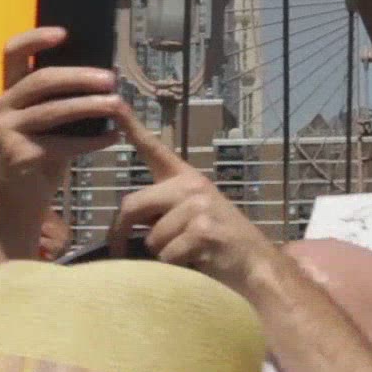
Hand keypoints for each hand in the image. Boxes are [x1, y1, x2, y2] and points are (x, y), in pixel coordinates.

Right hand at [0, 28, 123, 217]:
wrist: (17, 206)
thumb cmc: (38, 159)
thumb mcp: (44, 126)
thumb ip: (57, 101)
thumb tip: (100, 79)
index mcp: (6, 94)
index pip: (12, 54)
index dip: (35, 39)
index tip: (64, 33)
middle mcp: (0, 108)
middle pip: (42, 79)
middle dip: (80, 77)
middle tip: (111, 79)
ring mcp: (6, 132)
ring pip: (55, 110)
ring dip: (91, 105)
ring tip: (117, 104)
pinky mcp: (19, 155)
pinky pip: (65, 143)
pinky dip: (93, 140)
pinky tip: (113, 138)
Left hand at [107, 106, 280, 295]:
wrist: (257, 264)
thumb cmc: (219, 245)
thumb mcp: (192, 217)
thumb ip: (161, 210)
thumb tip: (122, 226)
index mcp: (185, 178)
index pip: (153, 148)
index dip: (130, 124)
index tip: (114, 102)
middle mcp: (191, 186)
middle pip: (132, 205)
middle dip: (121, 233)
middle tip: (120, 251)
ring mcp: (198, 206)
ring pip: (150, 239)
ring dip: (159, 256)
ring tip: (186, 256)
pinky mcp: (203, 230)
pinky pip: (166, 256)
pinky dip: (174, 269)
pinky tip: (198, 264)